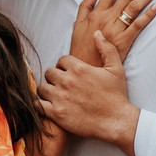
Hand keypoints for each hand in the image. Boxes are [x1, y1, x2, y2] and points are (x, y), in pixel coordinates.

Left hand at [39, 32, 139, 155]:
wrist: (116, 122)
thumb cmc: (116, 96)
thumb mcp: (116, 68)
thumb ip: (106, 48)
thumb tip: (97, 33)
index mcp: (79, 68)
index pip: (61, 60)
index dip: (65, 66)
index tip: (69, 73)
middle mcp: (67, 81)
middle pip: (50, 72)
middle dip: (55, 77)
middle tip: (62, 84)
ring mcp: (61, 97)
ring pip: (42, 87)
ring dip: (48, 90)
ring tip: (55, 95)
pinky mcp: (57, 113)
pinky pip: (39, 105)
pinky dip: (41, 104)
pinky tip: (48, 106)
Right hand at [70, 0, 155, 65]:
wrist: (84, 69)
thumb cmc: (80, 47)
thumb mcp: (78, 24)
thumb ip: (85, 5)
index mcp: (96, 12)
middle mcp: (107, 17)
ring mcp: (116, 29)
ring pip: (135, 7)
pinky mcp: (125, 41)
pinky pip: (139, 25)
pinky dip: (149, 15)